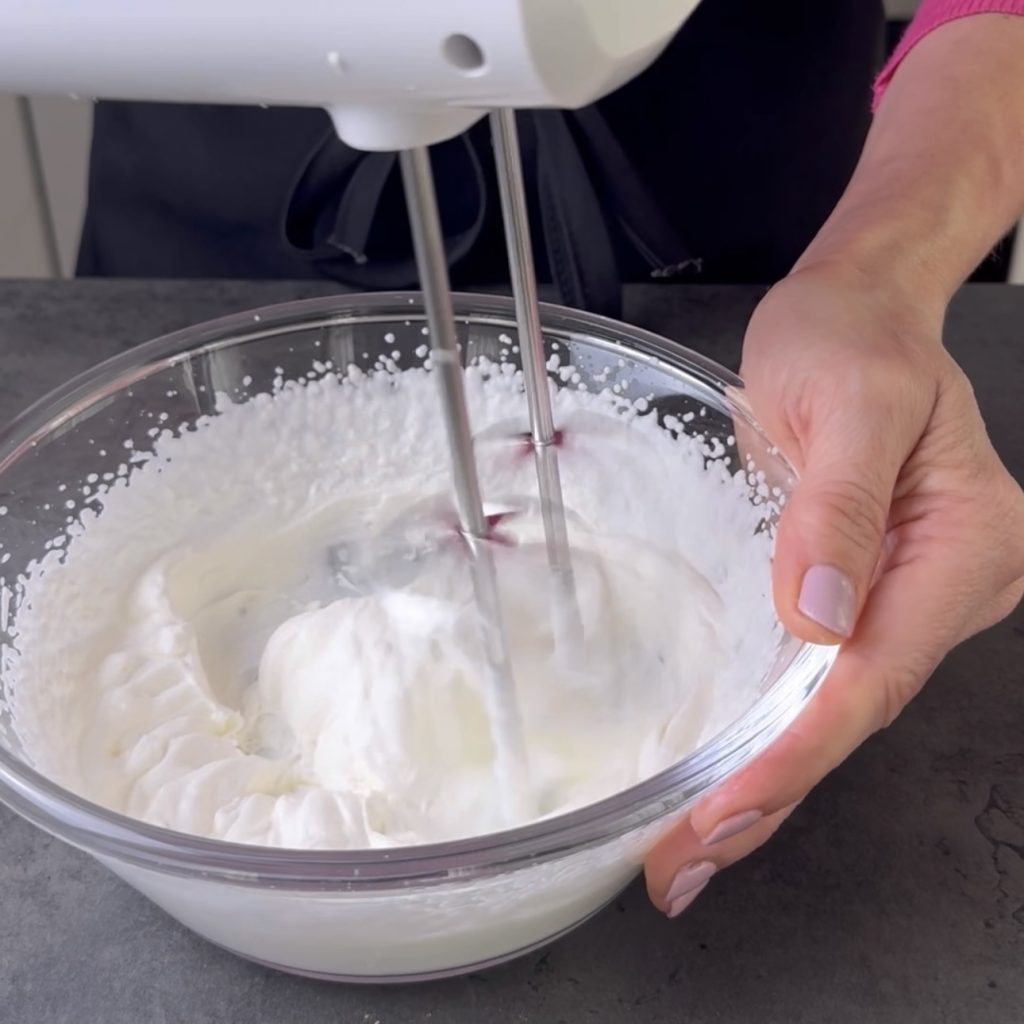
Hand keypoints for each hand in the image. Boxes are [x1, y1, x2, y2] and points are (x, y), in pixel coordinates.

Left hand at [644, 260, 1023, 917]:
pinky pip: (822, 675)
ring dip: (765, 777)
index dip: (796, 749)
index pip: (874, 672)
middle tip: (683, 862)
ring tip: (689, 843)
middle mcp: (951, 581)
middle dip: (770, 792)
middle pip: (856, 709)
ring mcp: (912, 592)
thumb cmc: (853, 338)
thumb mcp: (847, 400)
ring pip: (838, 706)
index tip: (724, 808)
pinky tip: (728, 772)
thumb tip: (819, 618)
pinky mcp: (869, 590)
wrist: (856, 311)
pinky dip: (772, 729)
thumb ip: (838, 508)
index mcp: (967, 542)